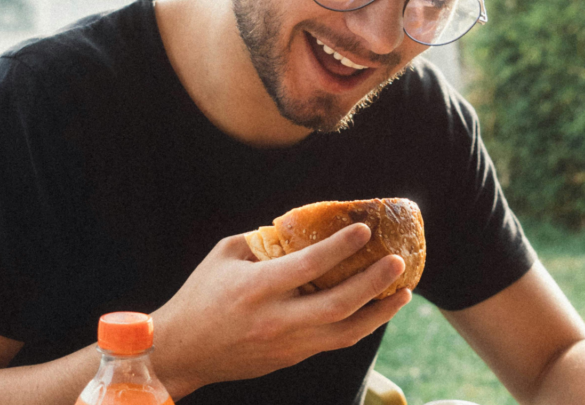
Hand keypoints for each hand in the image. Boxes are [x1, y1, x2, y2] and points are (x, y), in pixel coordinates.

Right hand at [149, 223, 411, 398]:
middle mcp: (275, 320)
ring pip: (345, 332)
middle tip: (397, 262)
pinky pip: (333, 342)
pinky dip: (358, 325)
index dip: (340, 247)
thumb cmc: (200, 296)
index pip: (308, 266)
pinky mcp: (290, 358)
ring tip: (402, 292)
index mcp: (256, 288)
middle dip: (374, 282)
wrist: (181, 351)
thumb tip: (299, 225)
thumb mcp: (224, 256)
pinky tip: (374, 310)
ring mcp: (286, 344)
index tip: (365, 229)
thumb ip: (262, 240)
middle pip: (338, 304)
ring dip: (379, 312)